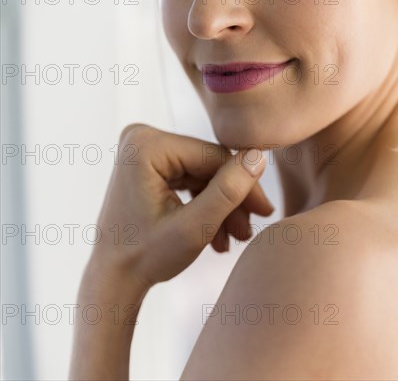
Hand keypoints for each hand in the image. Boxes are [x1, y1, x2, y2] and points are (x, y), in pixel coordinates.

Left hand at [89, 123, 272, 289]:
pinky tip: (217, 234)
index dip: (245, 185)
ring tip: (233, 239)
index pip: (214, 157)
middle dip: (232, 201)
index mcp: (146, 145)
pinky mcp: (149, 165)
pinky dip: (205, 205)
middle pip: (209, 165)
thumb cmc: (145, 257)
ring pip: (204, 175)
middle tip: (248, 231)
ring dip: (221, 207)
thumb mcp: (195, 227)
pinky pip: (191, 179)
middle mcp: (141, 139)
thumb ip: (228, 191)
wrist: (113, 279)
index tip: (265, 212)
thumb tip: (259, 156)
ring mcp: (144, 151)